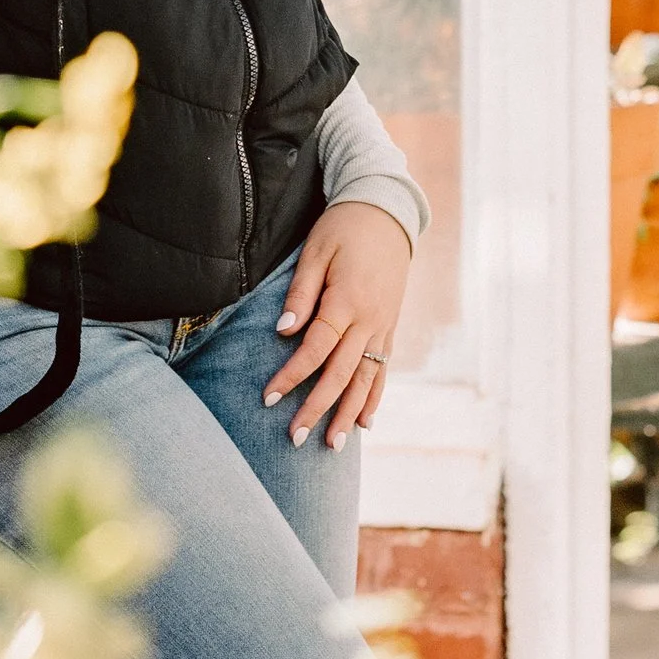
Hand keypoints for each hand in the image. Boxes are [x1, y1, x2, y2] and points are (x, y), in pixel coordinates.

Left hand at [264, 200, 410, 449]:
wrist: (386, 214)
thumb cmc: (343, 229)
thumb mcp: (315, 253)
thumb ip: (300, 295)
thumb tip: (283, 333)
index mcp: (347, 301)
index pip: (316, 349)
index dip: (292, 375)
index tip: (268, 398)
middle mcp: (370, 320)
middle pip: (341, 374)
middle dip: (317, 408)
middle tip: (295, 438)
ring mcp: (384, 327)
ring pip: (366, 379)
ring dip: (348, 414)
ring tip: (332, 445)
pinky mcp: (390, 328)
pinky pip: (383, 370)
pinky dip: (374, 398)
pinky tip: (365, 422)